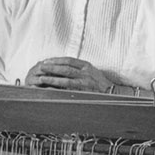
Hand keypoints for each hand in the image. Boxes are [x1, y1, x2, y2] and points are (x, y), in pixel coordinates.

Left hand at [24, 57, 144, 94]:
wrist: (115, 95)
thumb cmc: (101, 85)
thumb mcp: (92, 73)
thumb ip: (79, 70)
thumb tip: (62, 69)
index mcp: (87, 66)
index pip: (69, 60)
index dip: (56, 60)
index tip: (46, 61)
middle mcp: (86, 72)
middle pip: (65, 67)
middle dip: (51, 67)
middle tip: (40, 67)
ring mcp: (86, 82)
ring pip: (66, 78)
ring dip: (52, 77)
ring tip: (41, 77)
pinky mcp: (85, 92)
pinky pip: (69, 90)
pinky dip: (59, 89)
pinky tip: (50, 89)